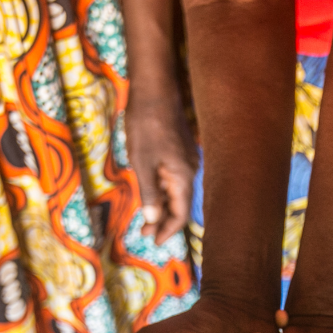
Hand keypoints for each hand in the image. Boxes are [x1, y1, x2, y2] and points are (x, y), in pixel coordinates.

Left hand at [126, 94, 195, 244]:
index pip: (181, 213)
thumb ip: (149, 194)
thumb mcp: (142, 162)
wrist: (154, 90)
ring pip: (176, 192)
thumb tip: (153, 220)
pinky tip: (150, 194)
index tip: (153, 242)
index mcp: (183, 176)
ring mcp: (187, 160)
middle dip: (163, 222)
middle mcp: (190, 171)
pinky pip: (174, 179)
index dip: (168, 230)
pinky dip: (162, 191)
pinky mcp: (180, 152)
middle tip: (144, 234)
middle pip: (180, 205)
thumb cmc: (146, 125)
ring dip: (162, 207)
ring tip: (144, 220)